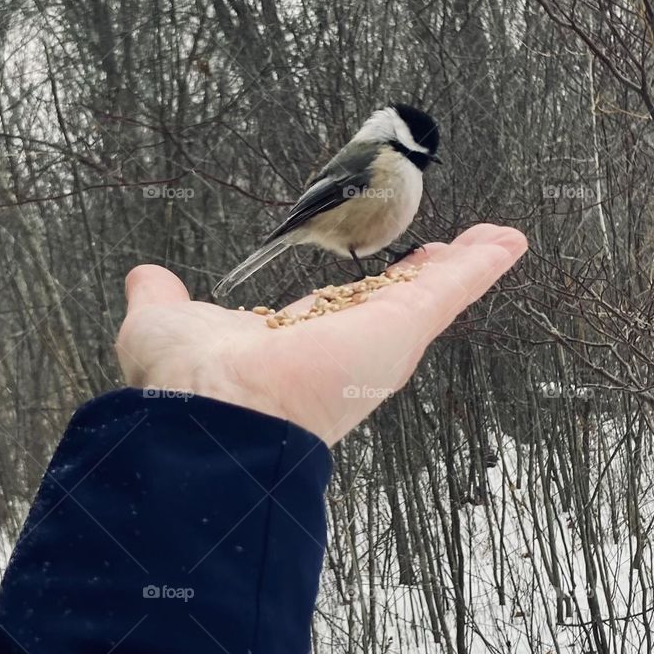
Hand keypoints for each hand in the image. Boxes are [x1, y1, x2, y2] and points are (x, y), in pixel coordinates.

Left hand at [115, 224, 526, 445]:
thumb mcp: (164, 323)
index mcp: (299, 346)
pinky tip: (507, 240)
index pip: (346, 310)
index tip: (389, 268)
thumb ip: (162, 298)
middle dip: (430, 276)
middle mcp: (345, 348)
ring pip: (434, 295)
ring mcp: (378, 339)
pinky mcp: (401, 329)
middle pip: (401, 303)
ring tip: (497, 241)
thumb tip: (145, 278)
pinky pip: (453, 288)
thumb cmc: (184, 381)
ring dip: (466, 266)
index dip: (368, 289)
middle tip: (456, 252)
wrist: (210, 412)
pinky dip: (483, 263)